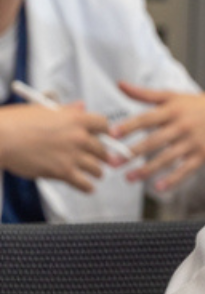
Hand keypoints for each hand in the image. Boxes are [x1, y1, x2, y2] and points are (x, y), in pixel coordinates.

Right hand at [0, 101, 114, 191]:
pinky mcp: (63, 171)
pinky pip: (85, 183)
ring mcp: (72, 155)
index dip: (105, 132)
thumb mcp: (43, 109)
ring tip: (96, 173)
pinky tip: (88, 187)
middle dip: (101, 154)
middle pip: (102, 149)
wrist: (0, 137)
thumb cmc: (15, 122)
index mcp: (74, 118)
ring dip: (97, 172)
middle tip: (99, 158)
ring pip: (97, 168)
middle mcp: (78, 136)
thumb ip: (66, 110)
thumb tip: (81, 106)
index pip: (104, 124)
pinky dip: (87, 187)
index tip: (104, 137)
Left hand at [112, 82, 204, 190]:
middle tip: (113, 162)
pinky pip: (186, 169)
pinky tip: (158, 187)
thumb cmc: (197, 105)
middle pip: (154, 141)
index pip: (147, 118)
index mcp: (173, 110)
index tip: (112, 133)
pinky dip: (173, 179)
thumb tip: (120, 85)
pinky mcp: (203, 155)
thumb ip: (145, 94)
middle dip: (132, 152)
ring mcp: (194, 142)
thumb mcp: (173, 96)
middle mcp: (183, 126)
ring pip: (167, 158)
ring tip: (128, 178)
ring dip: (147, 169)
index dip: (130, 126)